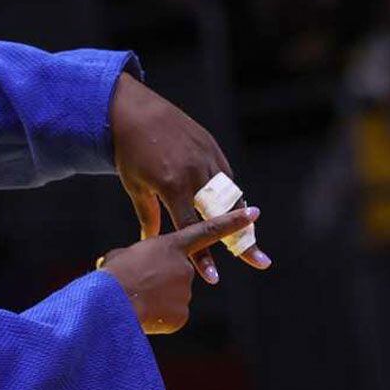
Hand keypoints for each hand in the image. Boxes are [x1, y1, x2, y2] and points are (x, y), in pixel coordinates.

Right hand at [99, 206, 259, 334]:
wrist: (109, 302)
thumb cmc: (111, 275)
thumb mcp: (123, 256)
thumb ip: (138, 257)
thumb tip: (130, 264)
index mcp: (171, 246)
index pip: (208, 231)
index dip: (233, 222)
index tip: (255, 213)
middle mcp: (185, 267)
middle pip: (178, 276)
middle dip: (159, 283)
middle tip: (137, 287)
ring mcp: (186, 291)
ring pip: (174, 298)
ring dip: (156, 301)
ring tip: (135, 300)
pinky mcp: (182, 314)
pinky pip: (171, 317)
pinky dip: (158, 319)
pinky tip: (143, 316)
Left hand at [110, 73, 270, 281]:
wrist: (134, 110)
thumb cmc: (129, 152)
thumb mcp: (135, 186)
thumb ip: (149, 215)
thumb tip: (152, 242)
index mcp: (172, 185)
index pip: (192, 230)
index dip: (203, 257)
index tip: (214, 279)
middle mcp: (194, 172)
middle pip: (223, 217)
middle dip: (243, 242)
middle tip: (261, 262)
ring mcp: (207, 157)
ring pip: (231, 196)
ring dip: (241, 221)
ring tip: (252, 242)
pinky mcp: (212, 147)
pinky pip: (227, 177)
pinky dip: (232, 195)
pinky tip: (237, 211)